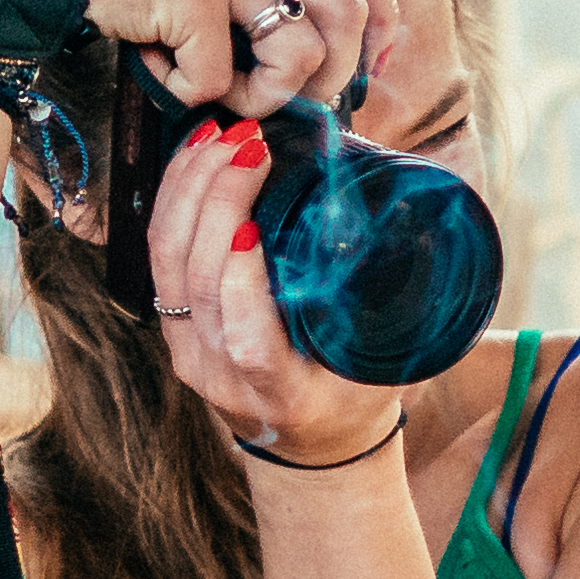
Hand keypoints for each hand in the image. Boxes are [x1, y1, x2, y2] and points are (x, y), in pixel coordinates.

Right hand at [0, 0, 394, 117]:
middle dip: (334, 77)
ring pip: (303, 49)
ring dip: (265, 94)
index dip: (379, 13)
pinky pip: (220, 76)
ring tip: (214, 95)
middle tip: (285, 105)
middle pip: (349, 9)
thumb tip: (283, 58)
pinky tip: (151, 72)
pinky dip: (189, 93)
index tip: (365, 68)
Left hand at [147, 113, 395, 462]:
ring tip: (221, 135)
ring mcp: (188, 349)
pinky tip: (196, 154)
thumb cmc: (353, 395)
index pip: (249, 341)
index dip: (242, 285)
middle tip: (249, 145)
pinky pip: (160, 255)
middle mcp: (220, 374)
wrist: (307, 443)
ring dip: (190, 188)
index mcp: (280, 391)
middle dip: (217, 202)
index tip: (256, 227)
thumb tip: (419, 217)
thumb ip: (388, 303)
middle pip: (198, 283)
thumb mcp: (383, 362)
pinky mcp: (171, 324)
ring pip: (168, 262)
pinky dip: (175, 197)